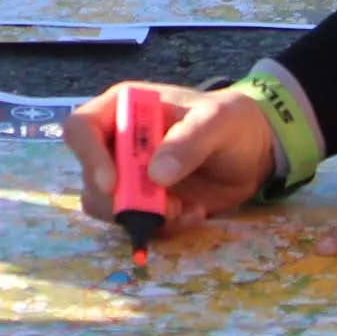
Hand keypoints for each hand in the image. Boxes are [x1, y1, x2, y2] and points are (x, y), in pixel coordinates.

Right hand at [64, 83, 273, 229]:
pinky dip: (162, 227)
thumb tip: (155, 175)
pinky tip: (193, 214)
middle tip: (162, 206)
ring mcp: (129, 175)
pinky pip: (136, 222)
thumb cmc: (231, 122)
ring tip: (181, 210)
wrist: (255, 150)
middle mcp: (117, 142)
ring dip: (140, 216)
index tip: (114, 184)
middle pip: (90, 176)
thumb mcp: (218, 121)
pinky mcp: (145, 203)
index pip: (81, 128)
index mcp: (123, 109)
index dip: (89, 156)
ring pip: (106, 205)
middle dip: (121, 198)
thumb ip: (188, 141)